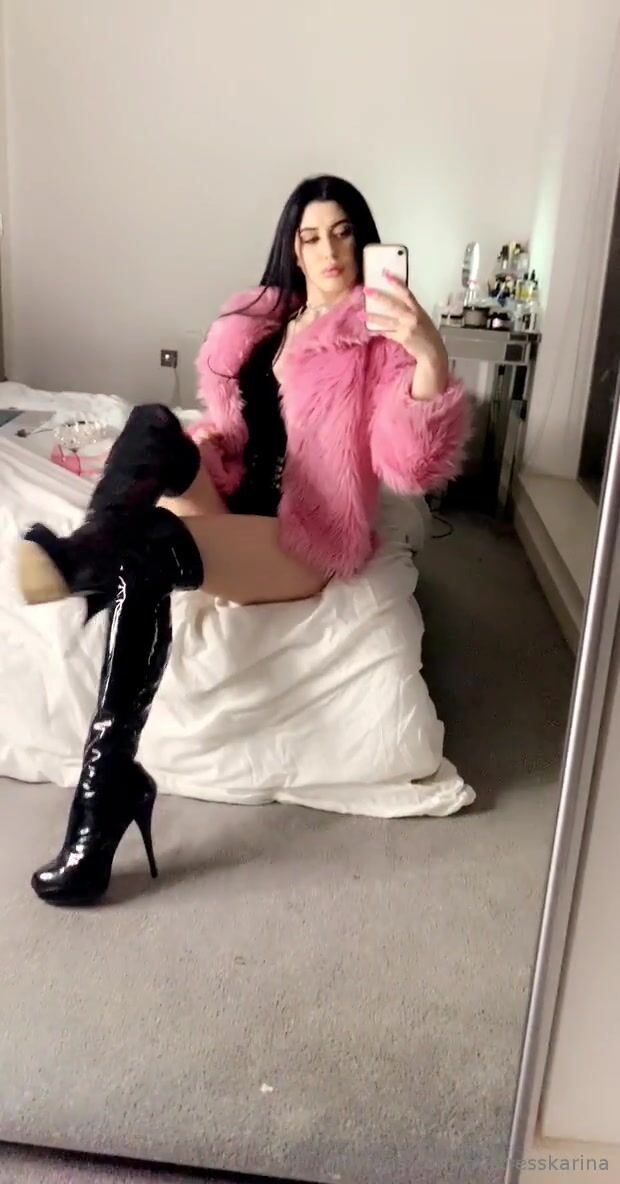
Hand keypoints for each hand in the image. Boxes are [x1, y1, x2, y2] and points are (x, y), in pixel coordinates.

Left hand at [364, 272, 449, 398]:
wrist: (433, 351)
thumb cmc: (428, 334)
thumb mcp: (422, 318)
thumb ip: (410, 312)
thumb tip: (394, 306)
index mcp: (418, 310)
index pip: (406, 293)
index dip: (396, 284)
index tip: (386, 275)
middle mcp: (412, 317)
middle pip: (393, 304)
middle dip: (379, 297)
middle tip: (366, 290)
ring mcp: (406, 328)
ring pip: (386, 321)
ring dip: (372, 317)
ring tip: (360, 314)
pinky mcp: (402, 338)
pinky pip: (387, 333)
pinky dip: (379, 331)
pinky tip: (369, 330)